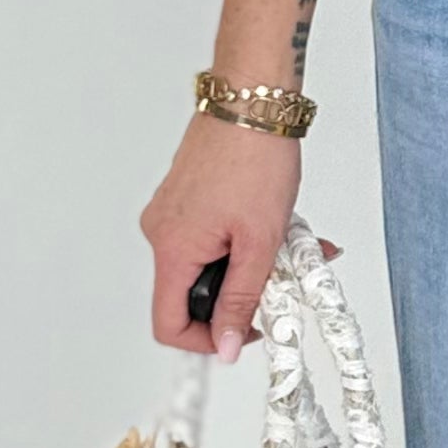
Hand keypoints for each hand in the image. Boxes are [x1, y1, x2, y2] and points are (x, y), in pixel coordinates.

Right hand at [140, 112, 331, 361]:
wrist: (252, 103)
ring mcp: (171, 214)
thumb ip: (241, 299)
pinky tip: (273, 228)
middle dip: (239, 296)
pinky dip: (242, 242)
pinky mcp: (185, 200)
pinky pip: (209, 239)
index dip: (207, 340)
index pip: (169, 323)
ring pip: (206, 265)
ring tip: (286, 247)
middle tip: (279, 283)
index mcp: (171, 247)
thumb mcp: (259, 243)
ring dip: (248, 266)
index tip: (242, 333)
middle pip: (191, 295)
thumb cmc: (254, 157)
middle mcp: (161, 231)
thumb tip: (226, 344)